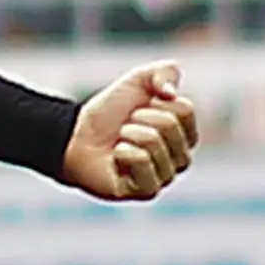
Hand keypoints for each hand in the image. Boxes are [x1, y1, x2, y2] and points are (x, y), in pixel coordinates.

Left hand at [65, 61, 198, 201]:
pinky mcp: (146, 191)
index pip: (185, 109)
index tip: (142, 108)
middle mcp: (181, 159)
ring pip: (153, 141)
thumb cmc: (111, 112)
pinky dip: (123, 152)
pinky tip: (116, 158)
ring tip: (120, 141)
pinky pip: (141, 161)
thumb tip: (170, 92)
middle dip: (141, 118)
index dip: (157, 102)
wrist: (78, 136)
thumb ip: (165, 72)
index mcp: (185, 134)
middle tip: (126, 126)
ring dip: (128, 134)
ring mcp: (165, 177)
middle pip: (170, 125)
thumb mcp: (139, 80)